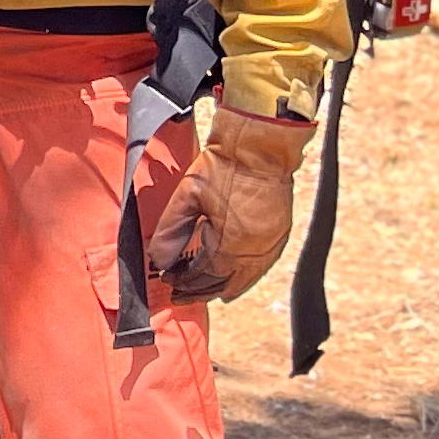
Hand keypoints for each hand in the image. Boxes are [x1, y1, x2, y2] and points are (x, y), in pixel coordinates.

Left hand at [149, 106, 315, 300]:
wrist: (260, 146)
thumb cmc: (223, 166)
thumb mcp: (187, 196)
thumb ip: (171, 231)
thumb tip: (158, 260)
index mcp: (231, 243)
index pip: (203, 275)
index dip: (184, 281)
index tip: (168, 280)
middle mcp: (255, 250)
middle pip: (224, 283)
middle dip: (200, 290)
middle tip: (181, 292)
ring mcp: (271, 244)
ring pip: (245, 279)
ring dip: (222, 285)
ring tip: (203, 289)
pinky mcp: (280, 235)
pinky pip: (259, 267)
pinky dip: (242, 275)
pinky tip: (231, 275)